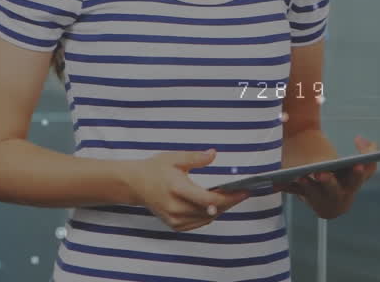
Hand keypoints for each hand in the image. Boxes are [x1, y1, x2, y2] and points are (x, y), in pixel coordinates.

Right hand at [123, 150, 250, 231]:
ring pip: (206, 218)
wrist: (135, 184)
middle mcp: (176, 207)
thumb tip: (214, 154)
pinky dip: (209, 215)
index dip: (229, 197)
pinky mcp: (174, 225)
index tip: (243, 191)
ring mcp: (174, 219)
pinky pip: (198, 223)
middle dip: (229, 202)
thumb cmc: (155, 169)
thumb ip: (196, 157)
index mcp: (177, 189)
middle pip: (211, 211)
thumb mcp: (175, 158)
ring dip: (220, 209)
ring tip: (230, 197)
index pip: (209, 200)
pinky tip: (214, 206)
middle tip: (241, 193)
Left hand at [275, 136, 377, 219]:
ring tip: (301, 176)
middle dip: (328, 182)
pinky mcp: (304, 197)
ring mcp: (320, 200)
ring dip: (307, 186)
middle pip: (333, 190)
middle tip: (321, 173)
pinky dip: (287, 186)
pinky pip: (295, 192)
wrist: (330, 202)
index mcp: (352, 187)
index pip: (358, 180)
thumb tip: (359, 138)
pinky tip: (279, 180)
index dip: (358, 172)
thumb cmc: (347, 179)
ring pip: (312, 193)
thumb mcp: (361, 168)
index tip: (356, 163)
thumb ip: (369, 152)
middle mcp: (337, 197)